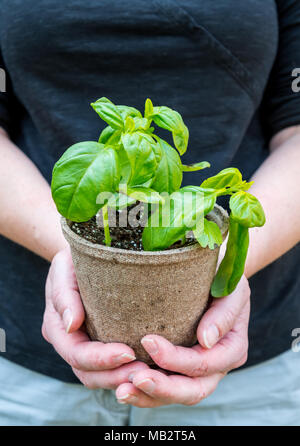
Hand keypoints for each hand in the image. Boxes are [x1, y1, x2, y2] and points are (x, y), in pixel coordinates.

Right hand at [42, 247, 148, 387]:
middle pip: (88, 374)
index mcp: (56, 327)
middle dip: (115, 376)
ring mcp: (85, 346)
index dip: (101, 358)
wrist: (83, 259)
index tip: (128, 352)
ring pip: (101, 377)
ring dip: (123, 379)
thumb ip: (63, 294)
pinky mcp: (102, 344)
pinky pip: (113, 368)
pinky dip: (128, 372)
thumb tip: (70, 324)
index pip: (76, 353)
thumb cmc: (74, 259)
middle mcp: (69, 342)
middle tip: (145, 371)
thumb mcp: (65, 267)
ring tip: (150, 373)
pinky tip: (150, 367)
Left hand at [115, 275, 249, 406]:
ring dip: (148, 396)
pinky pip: (162, 391)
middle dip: (162, 388)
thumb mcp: (231, 290)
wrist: (214, 273)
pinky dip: (144, 393)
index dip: (176, 359)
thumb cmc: (223, 277)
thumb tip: (206, 340)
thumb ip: (223, 314)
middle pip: (192, 390)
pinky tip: (123, 386)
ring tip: (122, 390)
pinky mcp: (178, 370)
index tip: (147, 340)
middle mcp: (217, 366)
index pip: (204, 363)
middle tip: (135, 377)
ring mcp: (197, 372)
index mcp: (232, 348)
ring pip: (175, 396)